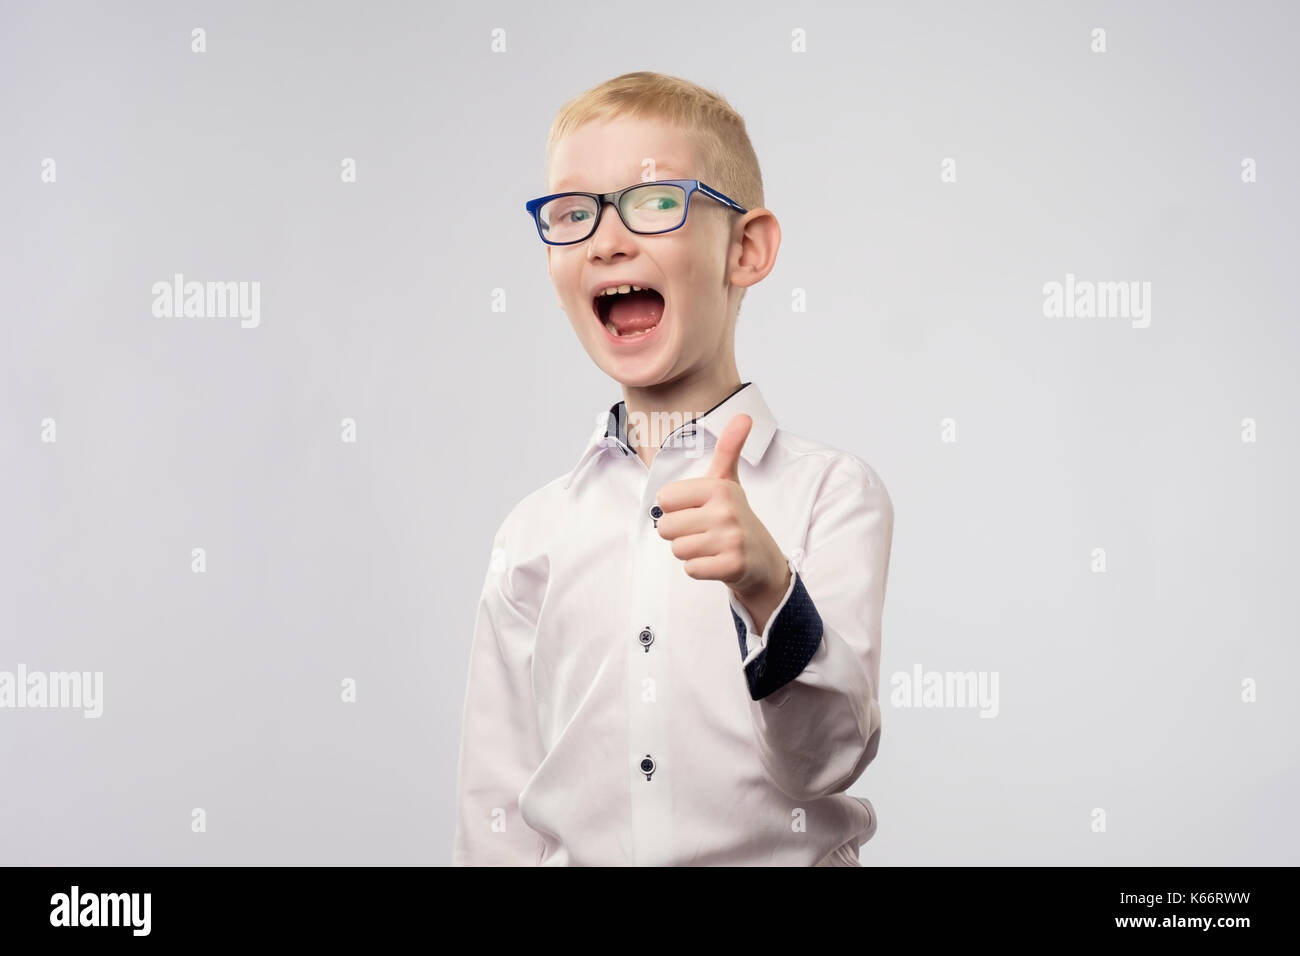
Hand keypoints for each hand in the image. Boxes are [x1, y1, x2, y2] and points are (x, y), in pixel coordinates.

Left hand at [654, 414, 791, 631]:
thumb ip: (729, 449)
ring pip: (678, 549)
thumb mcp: (729, 482)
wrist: (763, 560)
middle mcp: (726, 510)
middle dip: (680, 534)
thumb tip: (744, 416)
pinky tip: (717, 561)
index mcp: (718, 487)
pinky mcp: (732, 565)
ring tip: (711, 546)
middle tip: (704, 532)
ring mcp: (731, 539)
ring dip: (690, 552)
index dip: (676, 509)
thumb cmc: (736, 518)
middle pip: (666, 527)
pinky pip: (691, 569)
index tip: (698, 511)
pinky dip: (700, 569)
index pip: (664, 500)